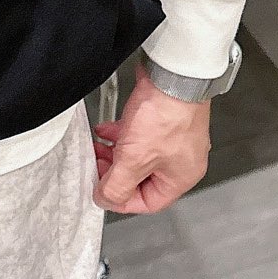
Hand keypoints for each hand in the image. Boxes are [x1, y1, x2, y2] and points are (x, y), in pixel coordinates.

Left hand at [92, 65, 211, 214]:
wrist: (171, 75)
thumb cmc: (166, 114)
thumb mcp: (134, 160)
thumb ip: (116, 186)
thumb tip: (105, 200)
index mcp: (181, 177)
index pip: (149, 203)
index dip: (122, 200)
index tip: (102, 192)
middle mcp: (180, 159)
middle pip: (140, 178)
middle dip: (114, 173)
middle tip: (96, 167)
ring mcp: (172, 137)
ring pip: (137, 156)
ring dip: (114, 154)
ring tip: (97, 148)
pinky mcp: (162, 118)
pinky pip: (138, 135)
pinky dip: (120, 135)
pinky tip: (104, 130)